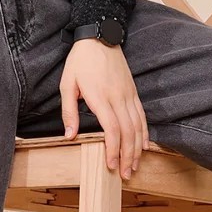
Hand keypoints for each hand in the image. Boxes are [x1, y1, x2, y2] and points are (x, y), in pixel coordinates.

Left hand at [60, 38, 149, 180]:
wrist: (100, 36)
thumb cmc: (80, 61)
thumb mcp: (67, 84)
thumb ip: (69, 111)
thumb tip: (70, 135)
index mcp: (100, 98)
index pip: (112, 130)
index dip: (113, 150)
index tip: (111, 165)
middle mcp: (118, 98)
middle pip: (128, 133)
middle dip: (128, 156)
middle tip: (125, 174)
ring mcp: (128, 95)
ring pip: (138, 126)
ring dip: (137, 149)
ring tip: (135, 166)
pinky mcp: (133, 92)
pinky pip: (142, 116)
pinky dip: (145, 133)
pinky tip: (144, 145)